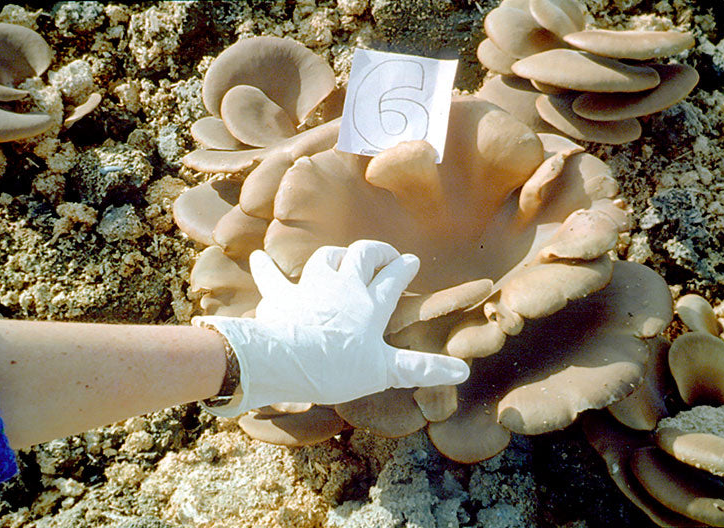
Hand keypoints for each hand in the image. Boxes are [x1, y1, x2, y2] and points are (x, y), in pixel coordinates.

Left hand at [194, 240, 469, 416]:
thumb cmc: (337, 368)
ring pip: (325, 258)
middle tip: (386, 255)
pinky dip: (266, 267)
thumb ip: (422, 369)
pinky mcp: (281, 297)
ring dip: (335, 256)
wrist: (286, 362)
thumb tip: (463, 372)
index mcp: (370, 304)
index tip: (411, 262)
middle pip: (363, 256)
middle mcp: (343, 286)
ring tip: (340, 259)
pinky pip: (272, 276)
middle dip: (377, 252)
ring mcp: (311, 288)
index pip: (393, 279)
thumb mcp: (384, 372)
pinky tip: (260, 257)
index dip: (404, 269)